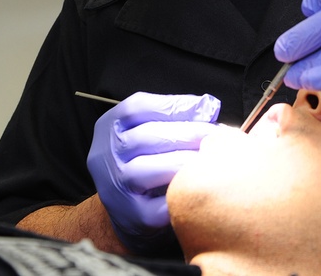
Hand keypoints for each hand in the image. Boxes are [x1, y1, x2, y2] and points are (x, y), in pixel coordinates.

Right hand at [86, 92, 220, 253]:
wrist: (131, 210)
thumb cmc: (149, 160)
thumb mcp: (152, 130)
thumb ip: (176, 115)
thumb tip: (209, 106)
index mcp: (109, 127)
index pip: (137, 107)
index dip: (175, 105)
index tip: (207, 108)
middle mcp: (105, 156)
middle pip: (147, 136)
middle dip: (189, 132)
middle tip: (216, 134)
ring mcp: (116, 188)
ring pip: (152, 168)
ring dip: (187, 161)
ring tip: (211, 157)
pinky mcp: (133, 216)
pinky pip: (162, 204)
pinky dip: (183, 192)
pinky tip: (201, 185)